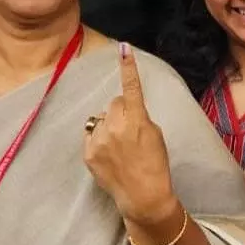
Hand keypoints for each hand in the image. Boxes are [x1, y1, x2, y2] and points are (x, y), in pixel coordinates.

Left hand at [84, 43, 174, 224]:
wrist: (143, 196)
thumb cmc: (156, 165)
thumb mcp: (155, 136)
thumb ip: (140, 118)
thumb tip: (125, 110)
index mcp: (137, 120)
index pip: (131, 88)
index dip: (128, 67)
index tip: (123, 49)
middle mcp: (115, 126)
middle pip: (113, 103)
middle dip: (120, 111)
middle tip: (130, 130)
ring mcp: (99, 140)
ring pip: (101, 119)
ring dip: (109, 126)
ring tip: (120, 147)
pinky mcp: (88, 153)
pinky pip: (92, 135)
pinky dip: (100, 141)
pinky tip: (111, 156)